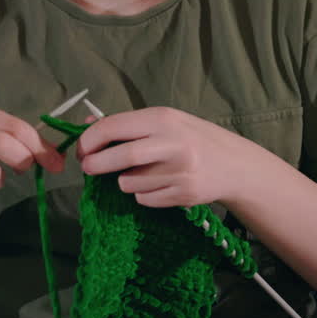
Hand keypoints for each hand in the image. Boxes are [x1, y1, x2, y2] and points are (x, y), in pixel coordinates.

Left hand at [74, 107, 254, 207]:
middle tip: (88, 168)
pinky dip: (142, 195)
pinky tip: (161, 184)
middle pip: (121, 156)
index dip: (90, 140)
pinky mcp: (184, 195)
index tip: (82, 149)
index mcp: (163, 118)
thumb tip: (86, 125)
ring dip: (125, 181)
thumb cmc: (192, 138)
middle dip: (96, 164)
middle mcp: (173, 143)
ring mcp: (180, 171)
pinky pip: (144, 199)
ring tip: (142, 173)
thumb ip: (127, 125)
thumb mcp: (164, 122)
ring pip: (129, 182)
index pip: (114, 127)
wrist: (234, 164)